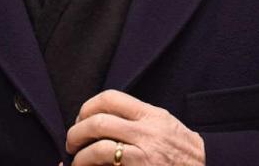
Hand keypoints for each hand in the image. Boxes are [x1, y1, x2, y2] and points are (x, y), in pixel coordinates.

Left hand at [65, 90, 204, 165]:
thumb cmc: (186, 155)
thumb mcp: (167, 127)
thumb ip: (141, 120)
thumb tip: (107, 118)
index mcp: (152, 115)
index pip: (111, 98)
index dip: (88, 107)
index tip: (82, 118)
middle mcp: (148, 130)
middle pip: (99, 119)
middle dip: (77, 130)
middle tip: (72, 142)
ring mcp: (144, 151)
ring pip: (99, 142)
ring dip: (80, 152)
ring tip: (76, 159)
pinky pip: (106, 159)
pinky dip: (88, 163)